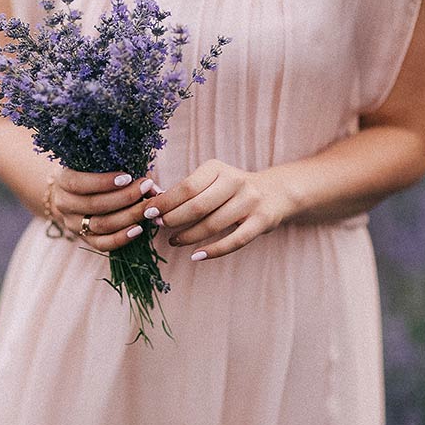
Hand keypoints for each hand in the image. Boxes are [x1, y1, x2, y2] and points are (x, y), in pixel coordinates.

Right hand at [50, 166, 161, 251]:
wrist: (75, 194)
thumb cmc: (94, 174)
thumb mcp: (101, 167)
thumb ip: (124, 173)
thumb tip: (151, 186)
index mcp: (64, 182)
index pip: (79, 183)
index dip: (103, 182)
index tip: (128, 177)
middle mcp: (64, 204)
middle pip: (94, 205)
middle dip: (125, 197)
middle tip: (146, 188)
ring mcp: (73, 224)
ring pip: (101, 225)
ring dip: (128, 216)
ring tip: (148, 209)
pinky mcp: (84, 239)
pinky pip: (102, 244)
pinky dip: (121, 238)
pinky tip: (138, 229)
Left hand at [139, 159, 295, 260]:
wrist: (276, 192)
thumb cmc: (232, 189)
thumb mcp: (213, 179)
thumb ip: (187, 190)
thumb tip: (153, 204)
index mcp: (218, 169)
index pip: (187, 187)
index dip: (165, 202)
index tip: (148, 212)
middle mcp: (235, 182)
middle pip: (198, 206)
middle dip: (173, 219)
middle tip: (159, 226)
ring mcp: (250, 202)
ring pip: (213, 225)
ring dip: (189, 237)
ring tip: (174, 241)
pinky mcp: (262, 221)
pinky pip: (234, 241)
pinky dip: (213, 251)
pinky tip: (196, 256)